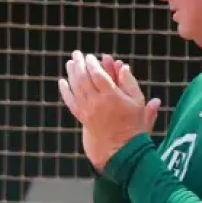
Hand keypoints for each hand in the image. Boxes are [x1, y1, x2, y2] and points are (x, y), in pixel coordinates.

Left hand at [58, 50, 161, 170]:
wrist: (121, 148)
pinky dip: (65, 91)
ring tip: (70, 63)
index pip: (98, 76)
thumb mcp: (139, 102)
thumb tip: (123, 66)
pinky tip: (62, 82)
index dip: (93, 64)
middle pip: (84, 79)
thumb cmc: (134, 125)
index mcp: (112, 97)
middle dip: (80, 65)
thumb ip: (130, 83)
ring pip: (76, 89)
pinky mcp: (82, 118)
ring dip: (72, 74)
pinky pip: (71, 102)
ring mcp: (87, 111)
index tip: (90, 56)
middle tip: (77, 54)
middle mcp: (97, 103)